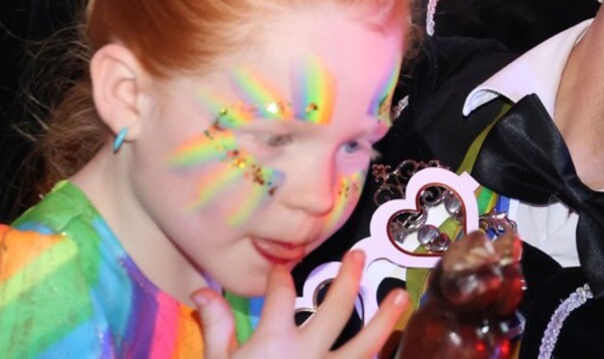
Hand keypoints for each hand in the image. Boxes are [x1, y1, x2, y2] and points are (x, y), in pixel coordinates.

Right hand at [195, 250, 408, 357]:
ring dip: (384, 318)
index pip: (279, 294)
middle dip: (348, 278)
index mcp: (273, 341)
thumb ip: (216, 328)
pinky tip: (389, 349)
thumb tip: (203, 291)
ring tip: (401, 295)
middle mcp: (306, 354)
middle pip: (335, 308)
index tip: (282, 269)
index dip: (279, 276)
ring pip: (363, 344)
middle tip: (359, 255)